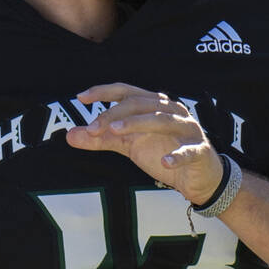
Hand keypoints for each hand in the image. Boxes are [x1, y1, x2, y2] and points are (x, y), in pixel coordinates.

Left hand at [65, 82, 224, 205]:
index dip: (104, 92)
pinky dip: (176, 156)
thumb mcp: (128, 145)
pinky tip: (163, 163)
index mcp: (153, 106)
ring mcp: (187, 129)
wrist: (197, 177)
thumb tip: (69, 136)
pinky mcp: (199, 150)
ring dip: (137, 124)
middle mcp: (170, 111)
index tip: (81, 97)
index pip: (126, 92)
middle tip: (93, 128)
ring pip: (162, 119)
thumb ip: (101, 139)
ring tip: (115, 132)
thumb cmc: (162, 152)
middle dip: (114, 113)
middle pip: (140, 103)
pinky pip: (188, 150)